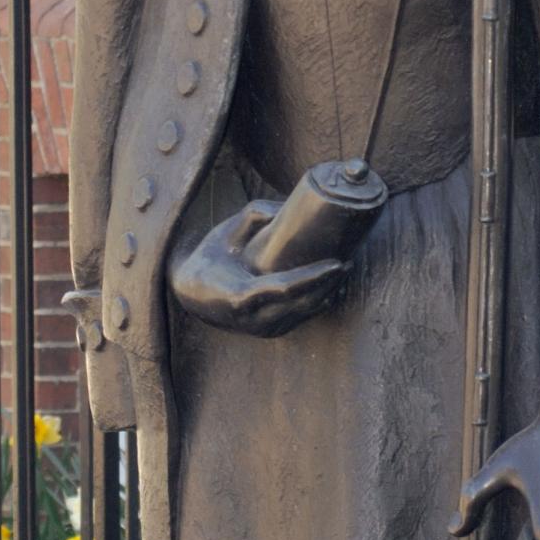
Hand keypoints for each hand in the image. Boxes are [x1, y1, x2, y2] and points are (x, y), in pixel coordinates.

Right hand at [168, 200, 345, 337]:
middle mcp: (254, 319)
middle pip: (302, 303)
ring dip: (328, 292)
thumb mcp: (223, 234)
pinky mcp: (271, 331)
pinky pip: (301, 316)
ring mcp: (263, 329)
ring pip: (305, 312)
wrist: (192, 295)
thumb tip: (283, 208)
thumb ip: (251, 217)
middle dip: (329, 283)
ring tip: (344, 270)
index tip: (336, 263)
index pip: (283, 289)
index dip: (313, 277)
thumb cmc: (210, 260)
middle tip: (348, 261)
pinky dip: (317, 300)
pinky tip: (332, 286)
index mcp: (240, 297)